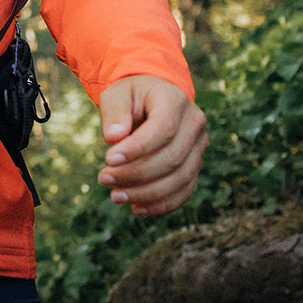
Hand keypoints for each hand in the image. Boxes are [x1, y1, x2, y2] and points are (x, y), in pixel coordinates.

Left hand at [97, 75, 206, 216]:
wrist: (153, 99)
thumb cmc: (131, 97)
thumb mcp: (117, 94)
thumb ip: (114, 111)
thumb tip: (113, 137)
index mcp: (175, 100)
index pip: (163, 128)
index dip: (137, 148)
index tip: (108, 159)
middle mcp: (194, 124)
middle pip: (172, 158)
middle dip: (136, 174)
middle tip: (103, 179)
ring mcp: (199, 147)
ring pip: (181, 179)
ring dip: (147, 193)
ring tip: (115, 196)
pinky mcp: (195, 166)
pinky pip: (184, 191)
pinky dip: (162, 204)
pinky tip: (136, 208)